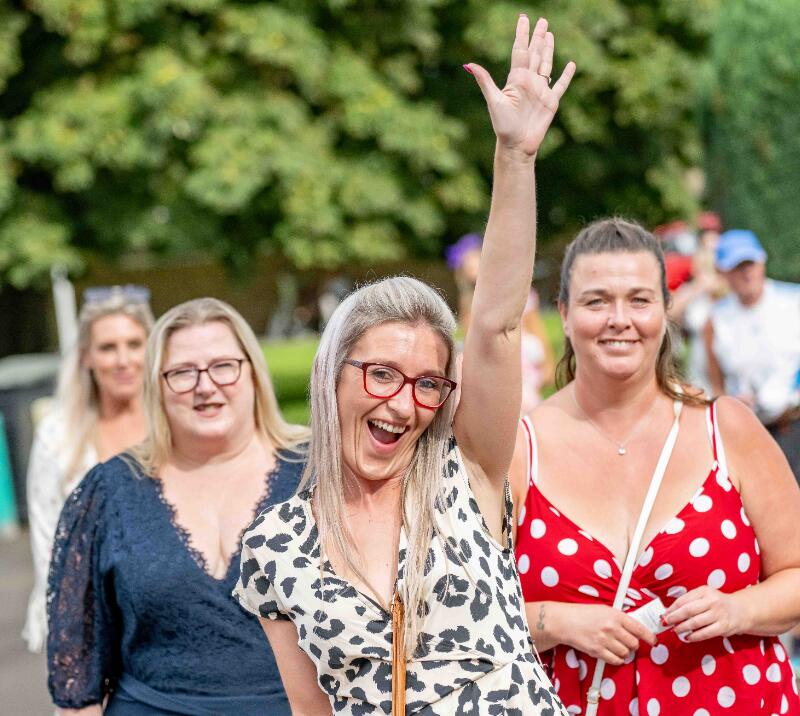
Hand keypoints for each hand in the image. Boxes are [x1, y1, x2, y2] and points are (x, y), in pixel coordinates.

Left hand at [466, 16, 574, 156]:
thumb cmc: (503, 126)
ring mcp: (541, 91)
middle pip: (535, 53)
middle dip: (538, 37)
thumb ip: (485, 81)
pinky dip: (566, 75)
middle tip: (542, 20)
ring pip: (546, 64)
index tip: (523, 18)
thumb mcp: (493, 101)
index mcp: (516, 79)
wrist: (517, 145)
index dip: (522, 34)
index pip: (520, 50)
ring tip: (550, 34)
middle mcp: (529, 82)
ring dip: (549, 49)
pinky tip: (571, 64)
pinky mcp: (551, 102)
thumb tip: (469, 64)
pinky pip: (560, 85)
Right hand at [559, 603, 656, 664]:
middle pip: (634, 643)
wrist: (565, 621)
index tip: (653, 641)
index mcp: (615, 615)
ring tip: (615, 646)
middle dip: (632, 644)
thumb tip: (635, 628)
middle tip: (626, 641)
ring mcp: (604, 640)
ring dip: (624, 652)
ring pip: (626, 653)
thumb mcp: (604, 610)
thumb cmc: (583, 614)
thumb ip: (619, 618)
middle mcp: (611, 628)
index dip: (649, 637)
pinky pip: (616, 660)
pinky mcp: (597, 651)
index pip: (639, 628)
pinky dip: (617, 659)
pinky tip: (612, 653)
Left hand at [663, 586, 745, 641]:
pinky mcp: (724, 627)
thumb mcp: (704, 596)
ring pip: (695, 623)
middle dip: (674, 618)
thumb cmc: (716, 603)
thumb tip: (669, 611)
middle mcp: (712, 601)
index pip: (683, 600)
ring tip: (675, 630)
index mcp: (704, 591)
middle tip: (665, 623)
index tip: (664, 614)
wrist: (741, 610)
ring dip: (682, 628)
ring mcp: (719, 614)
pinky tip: (687, 637)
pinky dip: (694, 636)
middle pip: (688, 611)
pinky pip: (705, 633)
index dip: (672, 608)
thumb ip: (689, 601)